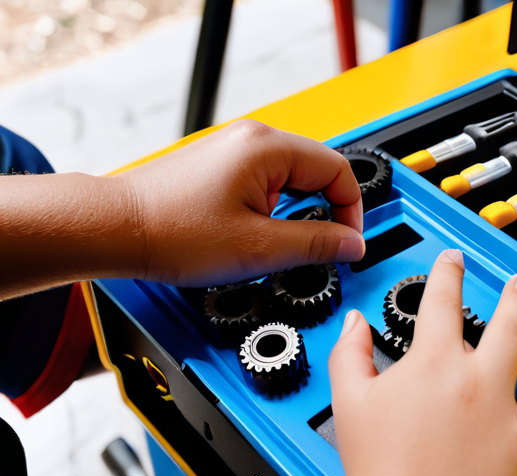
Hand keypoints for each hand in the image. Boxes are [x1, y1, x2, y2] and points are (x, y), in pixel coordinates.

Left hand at [0, 120, 364, 298]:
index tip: (346, 243)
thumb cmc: (172, 233)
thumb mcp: (259, 248)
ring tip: (280, 244)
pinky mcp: (221, 164)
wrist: (116, 229)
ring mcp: (234, 149)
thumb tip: (354, 244)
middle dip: (325, 211)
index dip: (351, 211)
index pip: (338, 170)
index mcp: (268, 148)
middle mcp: (253, 139)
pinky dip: (275, 208)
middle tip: (318, 249)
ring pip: (292, 178)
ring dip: (298, 211)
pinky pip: (267, 181)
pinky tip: (259, 234)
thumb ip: (316, 245)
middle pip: (317, 170)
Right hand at [329, 249, 516, 475]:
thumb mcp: (349, 405)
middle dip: (501, 290)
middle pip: (491, 317)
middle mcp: (471, 375)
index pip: (440, 302)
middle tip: (507, 276)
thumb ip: (349, 355)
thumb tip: (354, 324)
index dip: (447, 274)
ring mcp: (503, 403)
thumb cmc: (383, 475)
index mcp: (429, 362)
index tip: (452, 262)